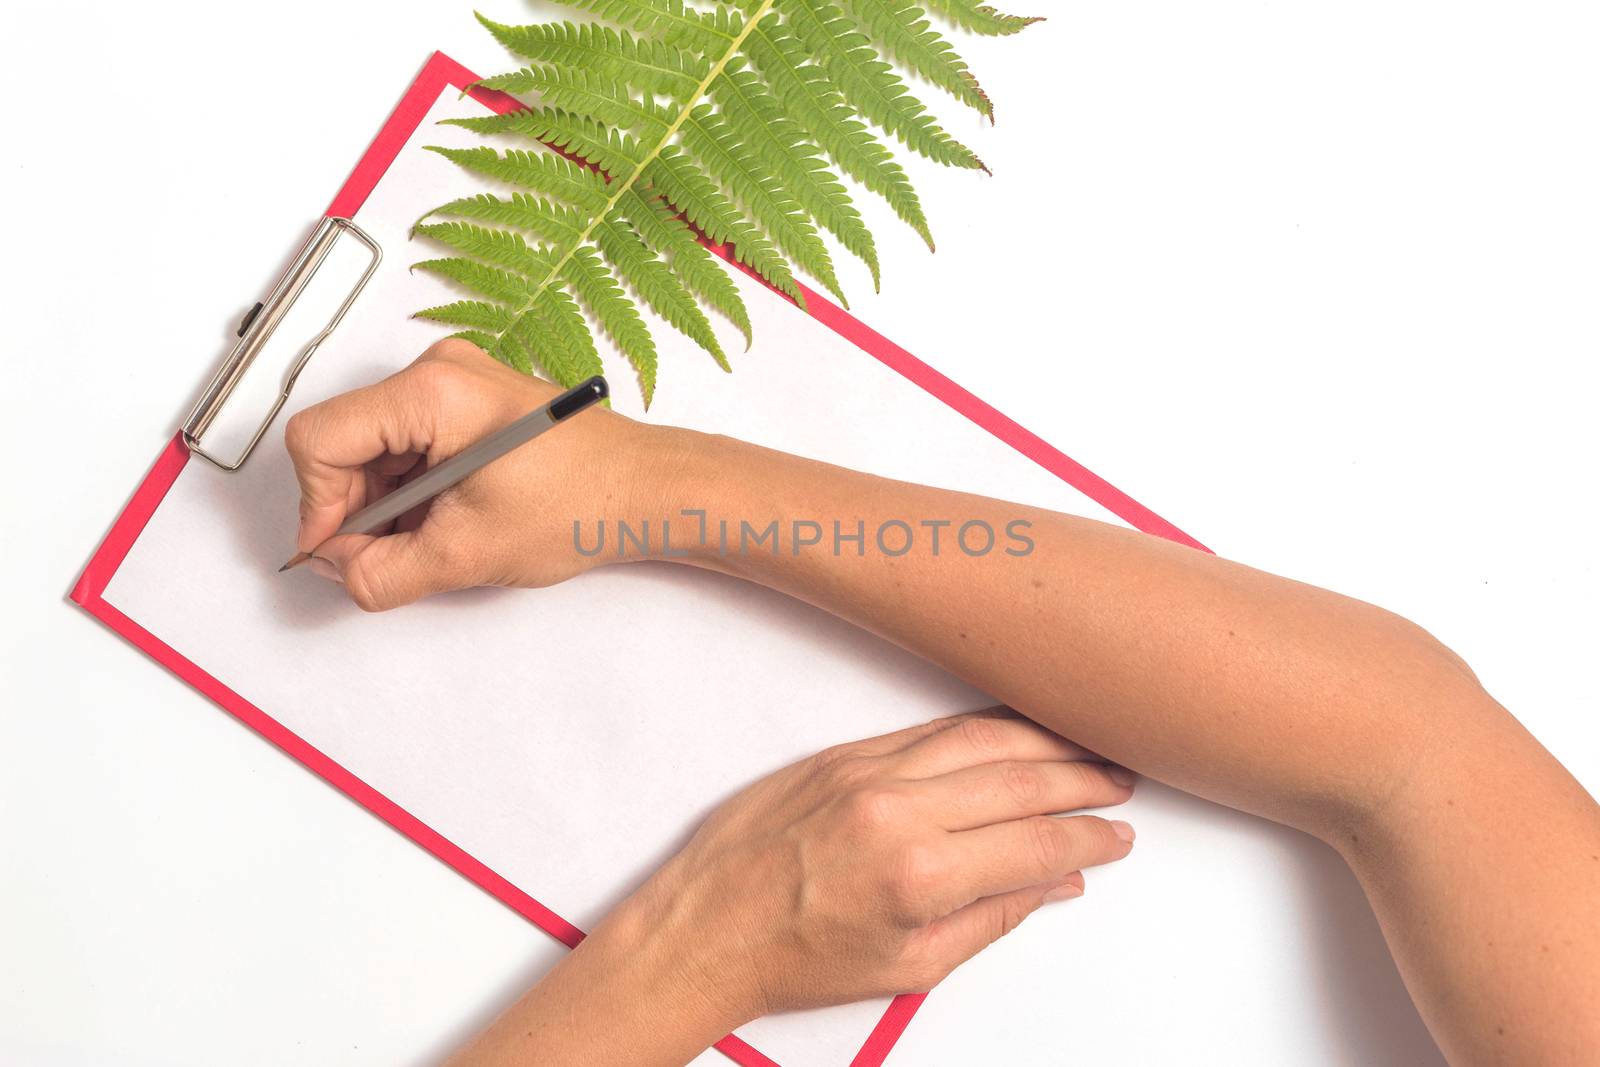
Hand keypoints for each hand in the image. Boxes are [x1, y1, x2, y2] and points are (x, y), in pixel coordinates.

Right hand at [283, 339, 652, 609]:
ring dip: (385, 504)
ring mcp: (455, 382)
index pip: (320, 438)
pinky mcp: (469, 402)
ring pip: (374, 447)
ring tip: (432, 540)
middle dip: (355, 508)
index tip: (338, 552)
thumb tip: (335, 570)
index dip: (317, 504)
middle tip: (386, 557)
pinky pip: (408, 444)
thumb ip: (382, 572)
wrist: (649, 491)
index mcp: (432, 391)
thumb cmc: (583, 503)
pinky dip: (412, 491)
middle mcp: (438, 371)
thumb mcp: (467, 553)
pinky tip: (446, 522)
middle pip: (345, 440)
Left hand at [594, 710, 1135, 1028]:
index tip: (1116, 838)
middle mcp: (897, 809)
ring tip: (1083, 748)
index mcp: (919, 874)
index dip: (1089, 839)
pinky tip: (1010, 732)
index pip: (1036, 843)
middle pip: (1020, 778)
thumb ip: (992, 918)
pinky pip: (928, 730)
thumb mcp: (909, 966)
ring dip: (1041, 740)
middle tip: (1118, 784)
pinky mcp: (841, 754)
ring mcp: (867, 772)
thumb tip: (1054, 886)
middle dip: (1082, 780)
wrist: (703, 927)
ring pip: (979, 738)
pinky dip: (980, 727)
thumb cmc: (791, 956)